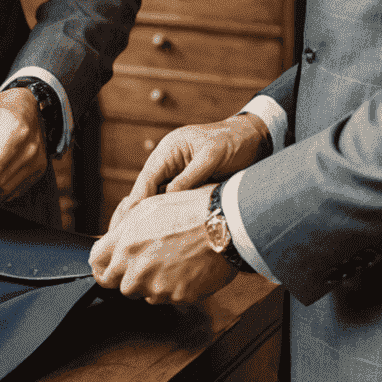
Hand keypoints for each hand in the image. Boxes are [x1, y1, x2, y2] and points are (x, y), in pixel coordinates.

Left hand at [90, 185, 234, 303]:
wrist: (224, 223)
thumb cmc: (188, 210)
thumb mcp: (147, 209)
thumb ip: (122, 232)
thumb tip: (109, 244)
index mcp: (125, 245)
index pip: (97, 266)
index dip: (103, 265)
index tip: (109, 265)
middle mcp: (137, 269)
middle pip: (120, 285)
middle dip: (130, 276)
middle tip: (149, 260)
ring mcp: (158, 286)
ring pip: (145, 294)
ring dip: (153, 283)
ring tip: (173, 260)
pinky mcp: (179, 297)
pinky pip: (169, 298)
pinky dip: (175, 287)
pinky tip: (186, 267)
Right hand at [109, 113, 269, 230]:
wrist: (255, 139)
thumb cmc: (233, 142)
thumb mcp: (211, 156)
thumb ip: (189, 177)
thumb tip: (169, 198)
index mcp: (169, 150)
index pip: (147, 179)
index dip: (137, 202)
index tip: (129, 223)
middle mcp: (170, 163)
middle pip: (148, 191)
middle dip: (138, 213)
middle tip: (127, 237)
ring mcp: (180, 174)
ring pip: (160, 199)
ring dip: (153, 217)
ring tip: (142, 241)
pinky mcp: (191, 185)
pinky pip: (176, 202)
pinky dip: (171, 216)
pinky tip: (166, 233)